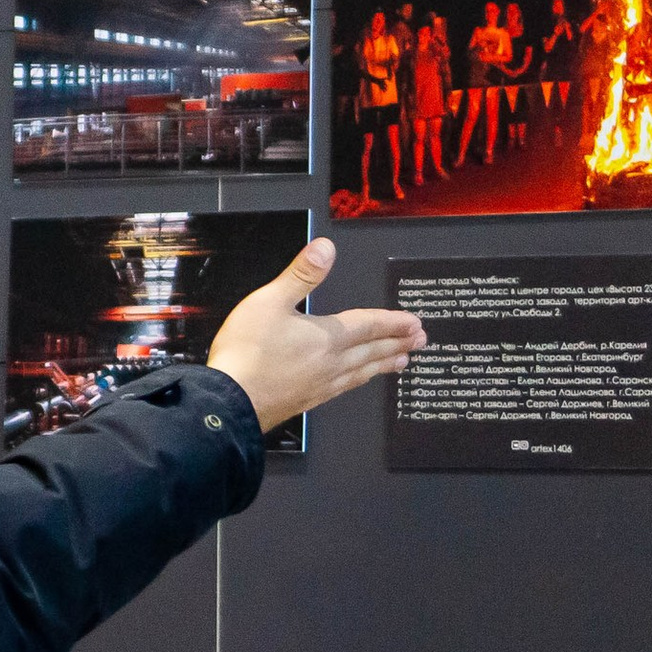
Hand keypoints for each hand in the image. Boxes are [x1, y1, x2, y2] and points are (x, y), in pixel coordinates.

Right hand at [207, 239, 423, 430]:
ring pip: (362, 372)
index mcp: (327, 337)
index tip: (415, 322)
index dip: (393, 322)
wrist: (229, 404)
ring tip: (401, 362)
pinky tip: (356, 382)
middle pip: (372, 351)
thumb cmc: (246, 352)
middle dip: (398, 343)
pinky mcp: (306, 401)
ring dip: (384, 364)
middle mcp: (331, 363)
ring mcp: (320, 386)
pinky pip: (344, 388)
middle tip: (421, 341)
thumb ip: (301, 275)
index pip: (368, 326)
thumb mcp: (269, 302)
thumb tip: (326, 248)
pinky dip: (359, 381)